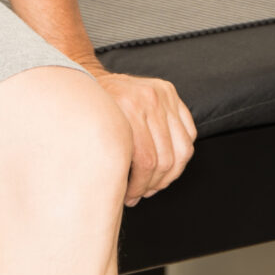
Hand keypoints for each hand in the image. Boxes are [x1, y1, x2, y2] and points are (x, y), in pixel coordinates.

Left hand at [94, 69, 196, 203]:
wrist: (86, 78)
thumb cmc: (87, 112)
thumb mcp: (93, 134)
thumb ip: (110, 158)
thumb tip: (115, 193)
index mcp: (128, 108)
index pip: (147, 161)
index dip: (140, 186)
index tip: (129, 196)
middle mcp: (149, 99)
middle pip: (166, 158)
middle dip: (153, 184)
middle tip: (141, 193)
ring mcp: (163, 94)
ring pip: (183, 149)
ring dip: (170, 174)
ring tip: (154, 183)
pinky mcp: (170, 92)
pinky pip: (189, 133)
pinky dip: (180, 154)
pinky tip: (164, 163)